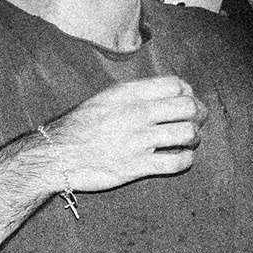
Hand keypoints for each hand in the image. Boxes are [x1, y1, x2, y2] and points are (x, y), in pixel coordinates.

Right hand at [43, 76, 203, 192]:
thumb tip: (169, 93)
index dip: (188, 93)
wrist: (54, 156)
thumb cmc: (78, 127)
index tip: (185, 103)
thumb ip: (134, 94)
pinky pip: (177, 163)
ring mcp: (137, 141)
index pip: (177, 85)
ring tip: (188, 143)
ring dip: (194, 139)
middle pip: (189, 107)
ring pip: (188, 134)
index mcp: (127, 94)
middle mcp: (135, 114)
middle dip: (199, 115)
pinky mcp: (136, 166)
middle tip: (195, 123)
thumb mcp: (103, 99)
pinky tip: (179, 159)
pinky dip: (185, 160)